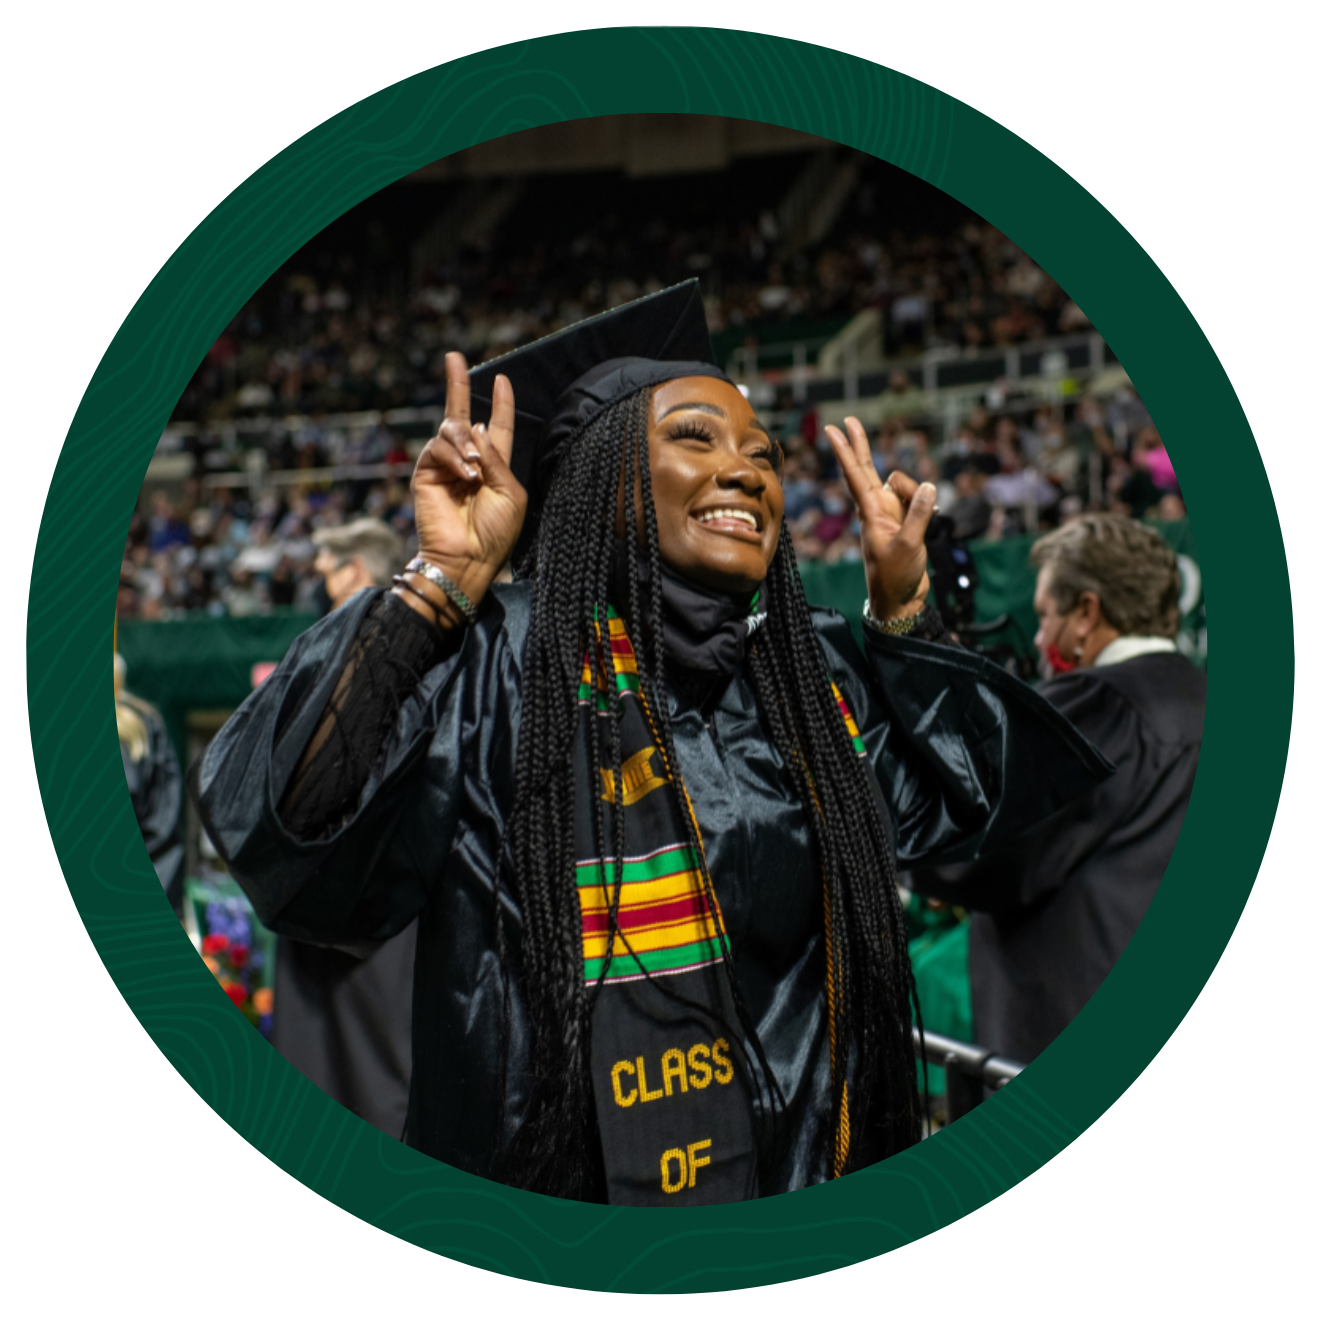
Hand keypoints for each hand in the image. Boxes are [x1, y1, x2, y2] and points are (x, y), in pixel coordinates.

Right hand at [410, 352, 526, 608]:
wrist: (468, 557)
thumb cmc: (496, 532)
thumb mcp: (509, 490)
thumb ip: (495, 456)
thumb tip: (473, 427)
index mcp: (494, 466)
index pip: (496, 427)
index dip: (500, 403)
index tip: (502, 379)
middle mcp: (469, 461)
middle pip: (462, 415)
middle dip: (458, 384)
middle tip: (453, 357)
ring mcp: (445, 466)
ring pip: (450, 430)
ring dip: (465, 443)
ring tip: (475, 470)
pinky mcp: (426, 472)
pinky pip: (437, 448)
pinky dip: (453, 457)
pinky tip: (465, 475)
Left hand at [824, 417, 936, 619]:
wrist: (901, 600)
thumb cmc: (896, 576)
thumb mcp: (909, 545)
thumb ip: (920, 514)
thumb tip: (930, 487)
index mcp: (870, 512)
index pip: (855, 474)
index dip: (845, 450)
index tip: (832, 430)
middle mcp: (877, 508)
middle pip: (868, 468)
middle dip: (861, 445)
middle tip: (849, 420)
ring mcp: (892, 514)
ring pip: (905, 484)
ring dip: (917, 491)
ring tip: (925, 517)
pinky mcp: (906, 521)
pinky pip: (919, 499)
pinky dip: (927, 503)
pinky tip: (933, 516)